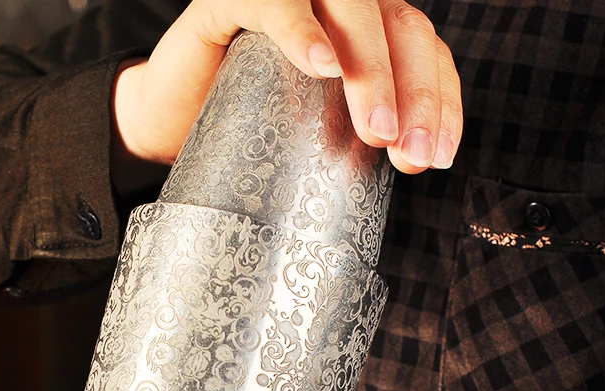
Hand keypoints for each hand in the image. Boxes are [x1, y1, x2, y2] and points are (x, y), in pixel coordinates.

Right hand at [112, 0, 461, 187]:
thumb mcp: (312, 134)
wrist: (166, 126)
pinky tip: (321, 67)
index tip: (435, 158)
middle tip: (407, 155)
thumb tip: (419, 160)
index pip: (421, 49)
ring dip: (370, 69)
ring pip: (351, 5)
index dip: (438, 100)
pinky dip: (300, 30)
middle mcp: (332, 2)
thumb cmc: (242, 131)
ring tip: (377, 130)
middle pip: (397, 25)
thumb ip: (359, 129)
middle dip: (413, 93)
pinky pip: (272, 2)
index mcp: (359, 31)